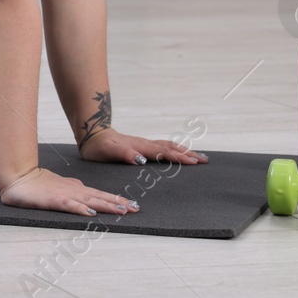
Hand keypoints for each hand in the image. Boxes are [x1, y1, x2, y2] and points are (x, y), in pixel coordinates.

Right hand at [0, 166, 138, 216]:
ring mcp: (63, 195)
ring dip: (106, 206)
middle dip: (118, 203)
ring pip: (89, 201)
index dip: (116, 199)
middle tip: (136, 208)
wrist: (16, 178)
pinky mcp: (52, 201)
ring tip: (122, 211)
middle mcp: (73, 191)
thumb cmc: (35, 183)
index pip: (99, 195)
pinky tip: (91, 213)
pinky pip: (69, 205)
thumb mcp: (58, 186)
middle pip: (99, 198)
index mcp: (75, 188)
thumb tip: (84, 192)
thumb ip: (71, 189)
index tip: (132, 205)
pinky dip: (81, 209)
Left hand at [79, 127, 208, 165]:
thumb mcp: (108, 152)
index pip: (163, 153)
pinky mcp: (143, 147)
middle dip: (188, 154)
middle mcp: (145, 144)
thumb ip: (123, 155)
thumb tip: (141, 160)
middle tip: (205, 161)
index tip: (193, 162)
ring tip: (199, 157)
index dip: (178, 157)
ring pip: (169, 146)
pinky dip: (175, 150)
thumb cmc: (98, 147)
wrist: (92, 135)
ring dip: (184, 151)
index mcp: (139, 147)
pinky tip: (181, 154)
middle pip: (171, 147)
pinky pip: (163, 147)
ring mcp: (145, 144)